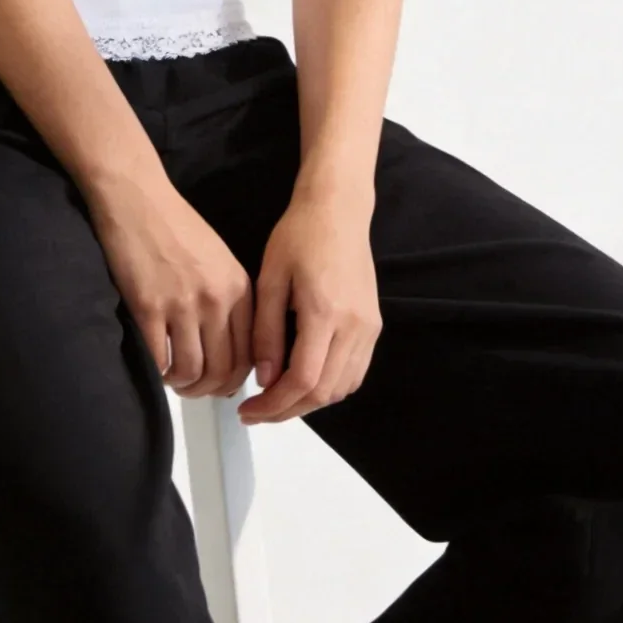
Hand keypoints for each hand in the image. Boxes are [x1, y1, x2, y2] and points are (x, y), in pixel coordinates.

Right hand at [85, 172, 256, 398]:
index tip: (220, 383)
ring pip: (191, 371)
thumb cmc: (177, 226)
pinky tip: (154, 365)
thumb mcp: (220, 260)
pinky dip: (157, 372)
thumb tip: (231, 354)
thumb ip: (231, 302)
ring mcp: (182, 305)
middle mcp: (216, 300)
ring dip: (181, 385)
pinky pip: (159, 360)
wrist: (138, 199)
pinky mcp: (148, 307)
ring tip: (172, 378)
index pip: (250, 355)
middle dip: (208, 390)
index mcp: (239, 288)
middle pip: (222, 371)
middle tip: (192, 388)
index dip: (235, 379)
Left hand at [237, 180, 380, 423]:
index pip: (303, 380)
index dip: (274, 404)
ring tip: (277, 398)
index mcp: (323, 312)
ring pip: (342, 388)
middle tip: (257, 412)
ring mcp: (369, 328)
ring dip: (310, 402)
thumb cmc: (298, 236)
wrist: (338, 209)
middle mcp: (353, 326)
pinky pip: (355, 373)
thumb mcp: (270, 278)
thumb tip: (264, 380)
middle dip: (288, 410)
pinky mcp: (374, 326)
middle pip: (324, 392)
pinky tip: (306, 380)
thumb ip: (266, 331)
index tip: (248, 412)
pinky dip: (330, 387)